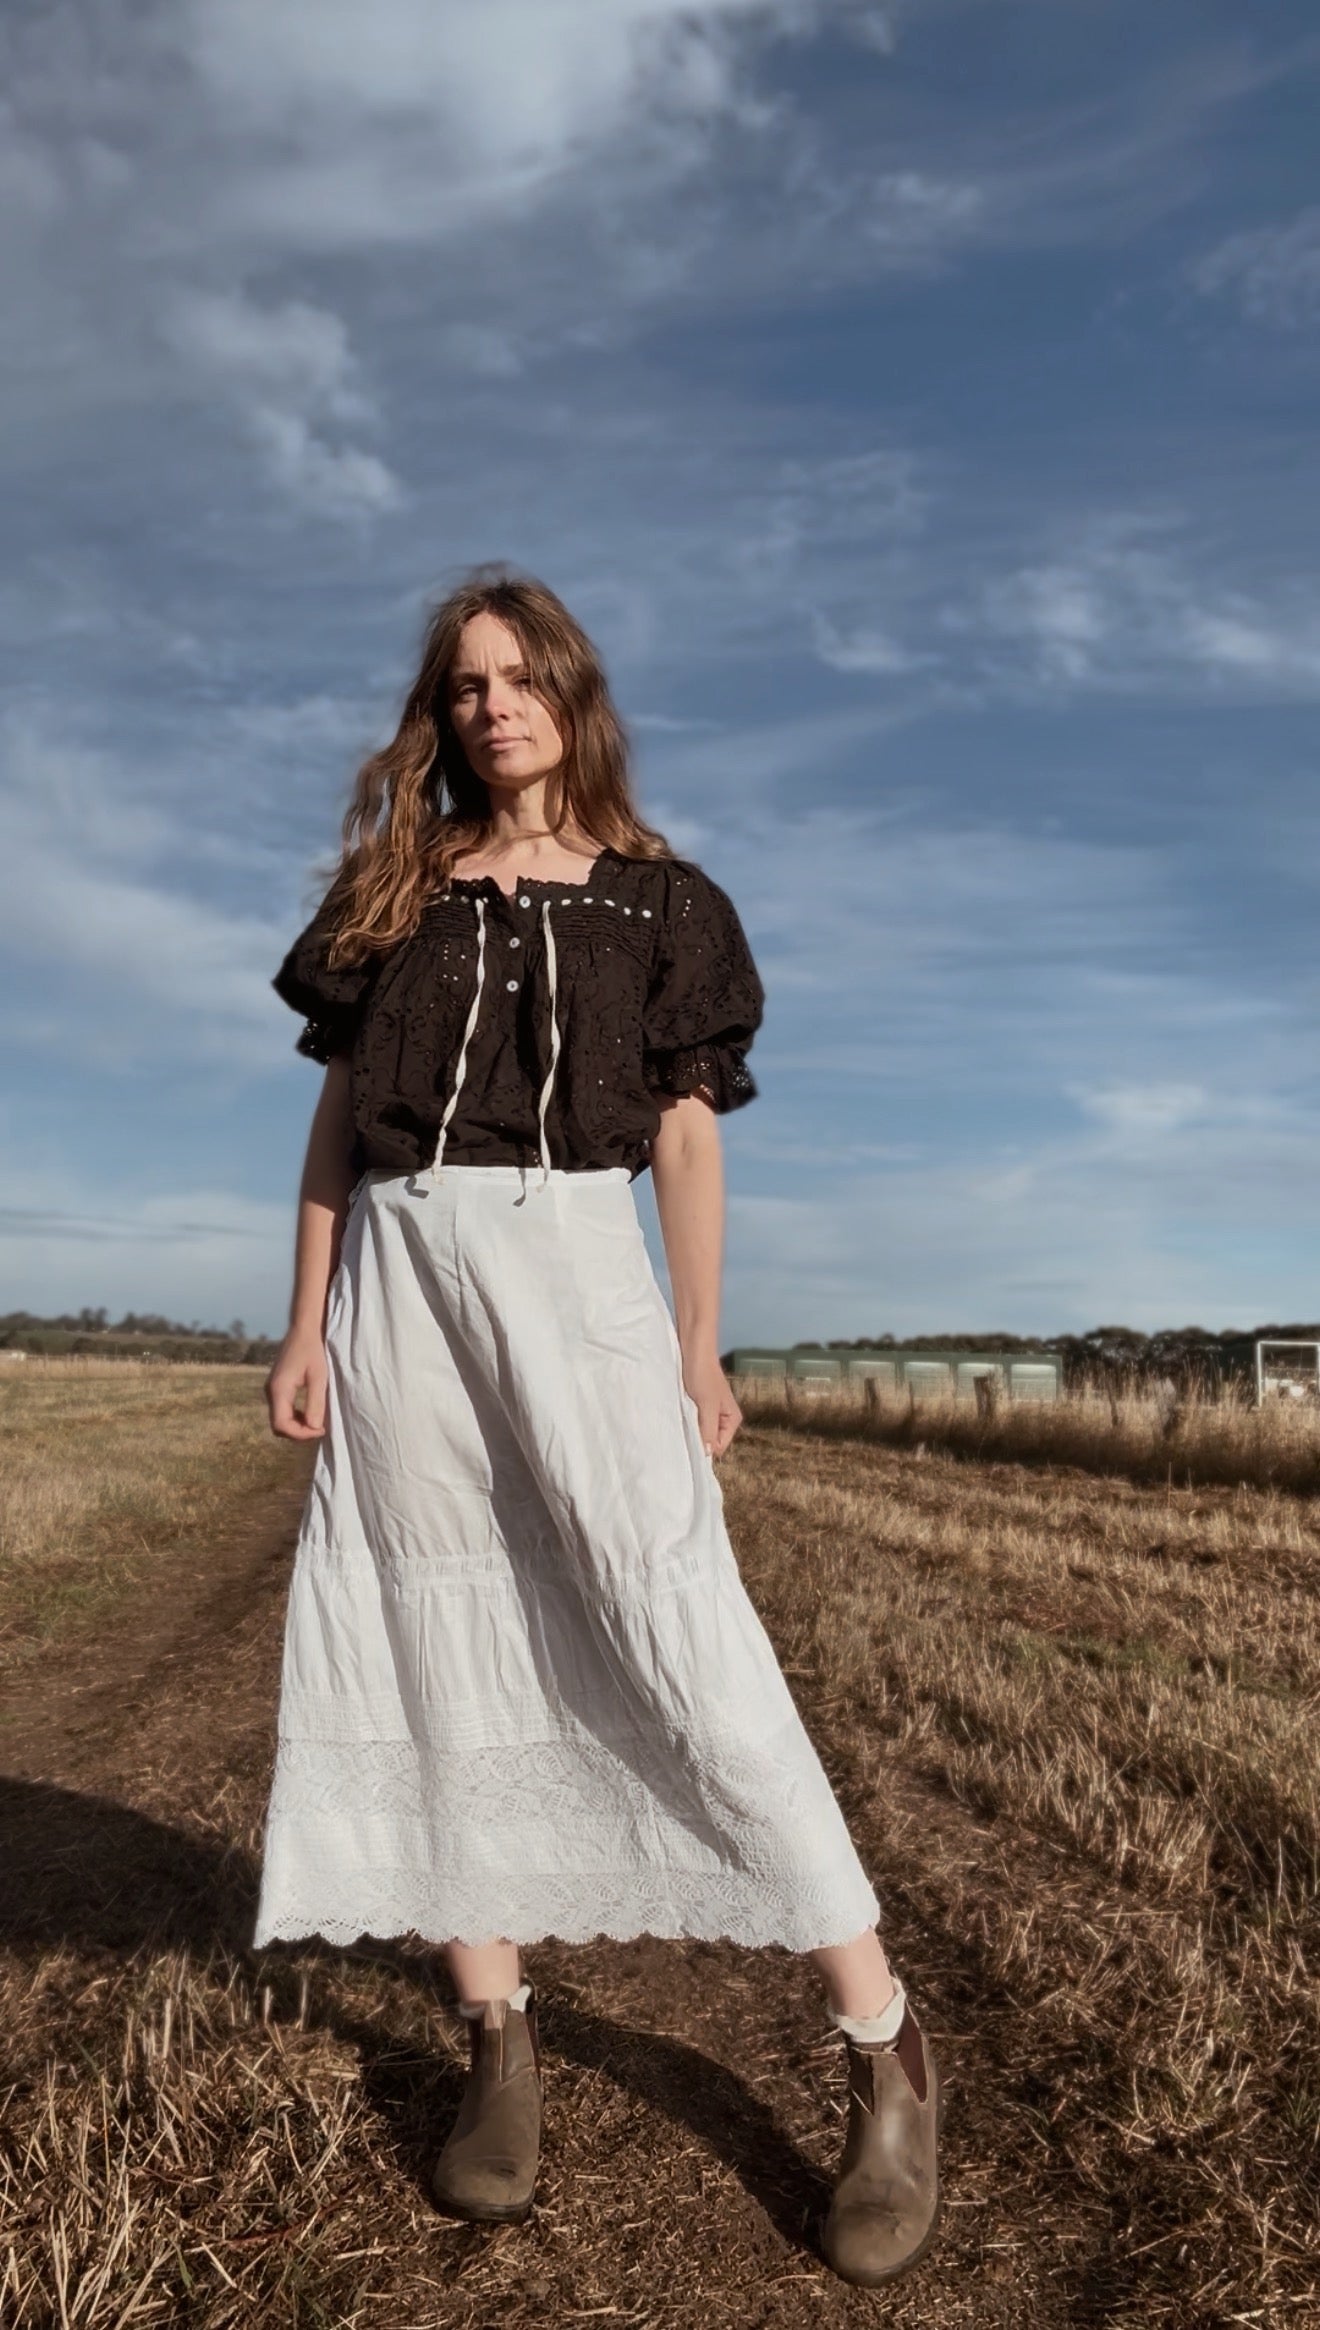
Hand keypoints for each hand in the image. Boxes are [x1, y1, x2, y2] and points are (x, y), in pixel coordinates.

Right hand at [266, 1325, 329, 1441]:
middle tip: (320, 1428)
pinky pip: (281, 1411)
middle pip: (278, 1426)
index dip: (300, 1434)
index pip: (282, 1425)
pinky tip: (309, 1413)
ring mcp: (271, 1390)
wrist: (303, 1330)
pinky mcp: (276, 1388)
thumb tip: (313, 1428)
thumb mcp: (319, 1377)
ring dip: (296, 1426)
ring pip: (279, 1420)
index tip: (320, 1430)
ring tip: (316, 1422)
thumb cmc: (313, 1351)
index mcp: (279, 1389)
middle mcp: (270, 1392)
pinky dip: (294, 1418)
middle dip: (298, 1432)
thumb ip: (315, 1403)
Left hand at [682, 1351, 742, 1459]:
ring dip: (688, 1428)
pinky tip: (677, 1414)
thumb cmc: (702, 1374)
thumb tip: (706, 1454)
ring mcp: (709, 1411)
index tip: (688, 1441)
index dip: (704, 1447)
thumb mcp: (706, 1405)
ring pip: (699, 1431)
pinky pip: (691, 1420)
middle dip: (696, 1438)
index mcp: (732, 1420)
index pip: (718, 1448)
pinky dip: (684, 1419)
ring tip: (679, 1419)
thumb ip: (708, 1430)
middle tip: (682, 1430)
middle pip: (709, 1441)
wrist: (693, 1347)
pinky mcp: (697, 1404)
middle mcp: (722, 1418)